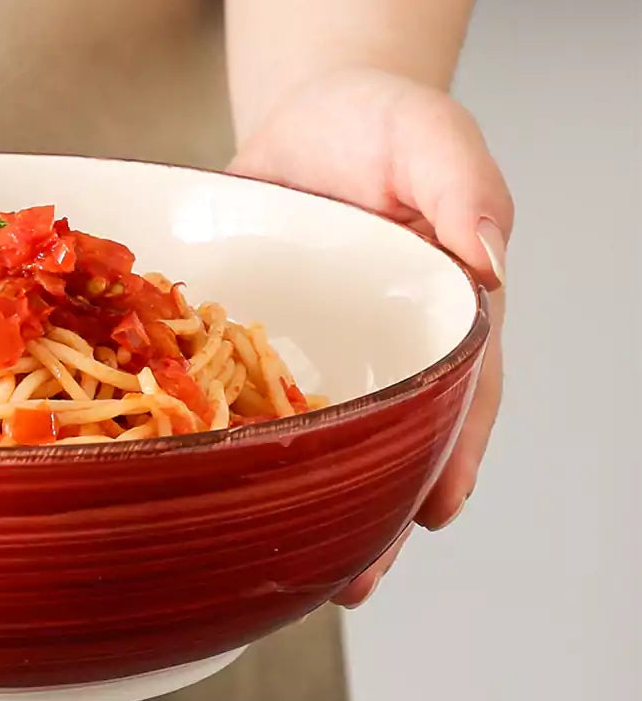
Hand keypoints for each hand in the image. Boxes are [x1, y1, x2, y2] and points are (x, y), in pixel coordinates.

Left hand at [229, 67, 511, 606]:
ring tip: (283, 571)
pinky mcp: (256, 346)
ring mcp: (319, 355)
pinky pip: (246, 403)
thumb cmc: (383, 125)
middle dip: (376, 513)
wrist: (308, 117)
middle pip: (391, 442)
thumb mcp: (433, 134)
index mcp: (440, 314)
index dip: (453, 455)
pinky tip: (210, 493)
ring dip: (306, 502)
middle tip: (353, 583)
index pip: (461, 396)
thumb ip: (465, 188)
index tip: (436, 511)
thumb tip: (490, 260)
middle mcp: (382, 350)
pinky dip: (236, 448)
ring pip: (319, 441)